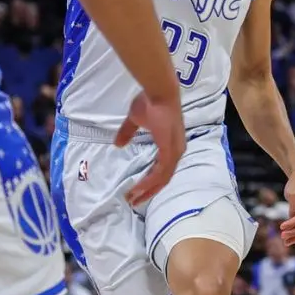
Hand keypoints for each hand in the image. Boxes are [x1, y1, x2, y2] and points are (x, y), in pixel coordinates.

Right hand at [118, 90, 185, 206]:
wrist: (159, 93)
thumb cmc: (149, 103)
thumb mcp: (135, 120)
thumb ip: (128, 132)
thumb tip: (118, 144)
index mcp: (171, 145)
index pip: (163, 169)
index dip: (150, 181)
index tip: (136, 190)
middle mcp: (176, 151)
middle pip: (163, 178)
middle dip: (148, 191)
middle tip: (134, 201)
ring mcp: (175, 151)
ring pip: (162, 178)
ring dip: (148, 190)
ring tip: (134, 199)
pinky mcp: (170, 150)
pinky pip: (161, 173)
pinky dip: (150, 183)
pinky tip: (139, 189)